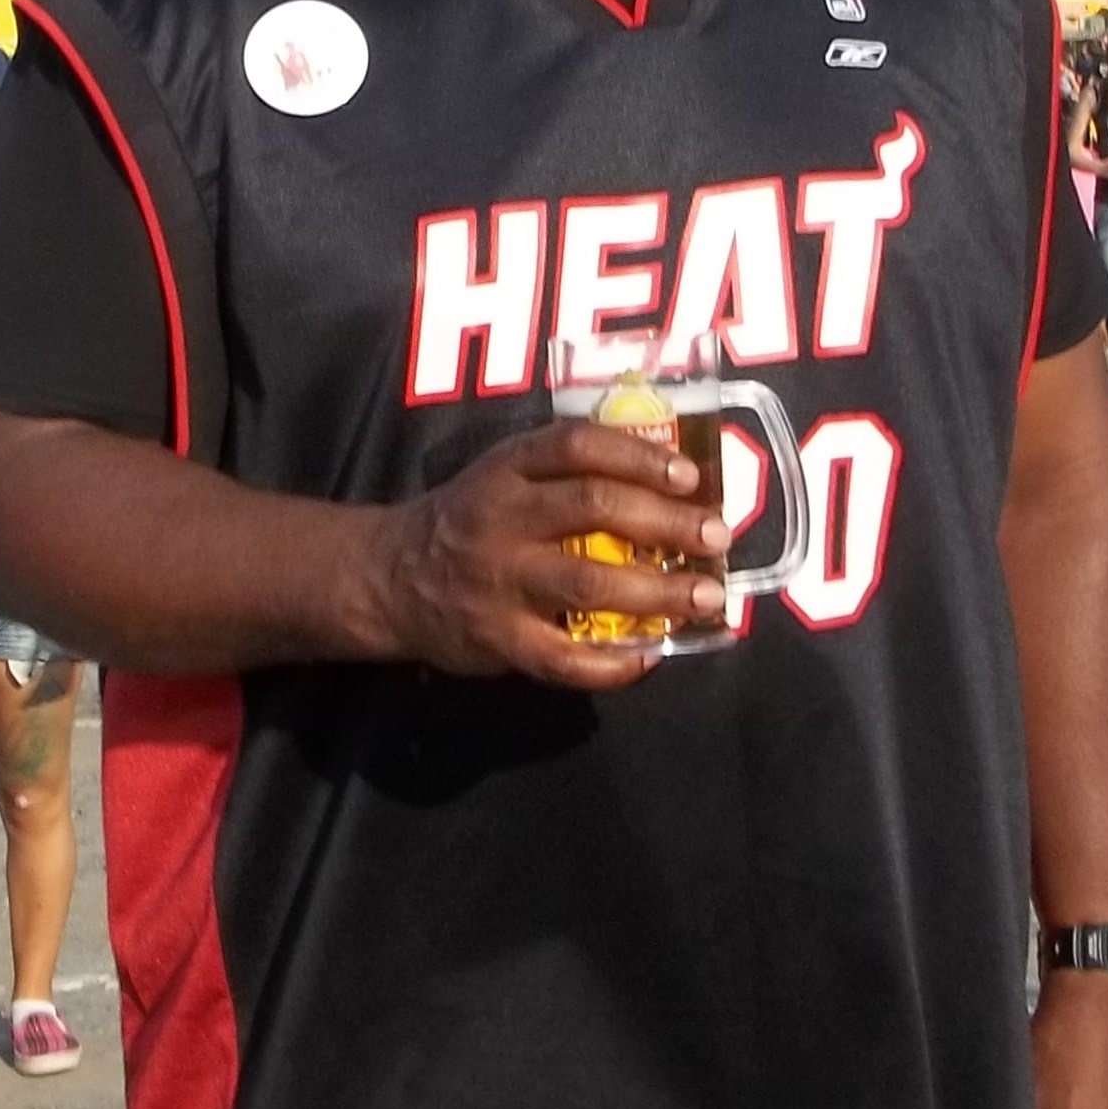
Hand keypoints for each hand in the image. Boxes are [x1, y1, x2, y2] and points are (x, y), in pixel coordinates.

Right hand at [367, 420, 730, 687]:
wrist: (391, 577)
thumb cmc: (472, 519)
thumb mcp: (504, 475)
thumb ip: (567, 470)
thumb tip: (669, 476)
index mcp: (507, 469)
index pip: (576, 446)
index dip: (639, 456)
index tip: (689, 476)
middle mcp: (503, 519)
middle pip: (593, 508)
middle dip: (666, 522)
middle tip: (716, 537)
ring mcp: (499, 582)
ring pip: (588, 585)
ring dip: (657, 592)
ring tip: (706, 598)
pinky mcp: (498, 640)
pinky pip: (564, 659)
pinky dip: (614, 663)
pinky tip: (651, 656)